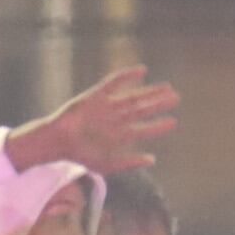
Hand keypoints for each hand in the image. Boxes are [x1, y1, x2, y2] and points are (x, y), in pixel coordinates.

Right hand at [13, 63, 178, 174]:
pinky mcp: (95, 96)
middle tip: (176, 98)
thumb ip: (129, 162)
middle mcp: (115, 120)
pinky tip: (141, 70)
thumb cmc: (79, 155)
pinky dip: (127, 77)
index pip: (143, 129)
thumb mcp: (106, 164)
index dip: (158, 126)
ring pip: (132, 97)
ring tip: (166, 87)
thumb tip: (152, 159)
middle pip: (141, 110)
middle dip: (158, 104)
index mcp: (118, 136)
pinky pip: (113, 83)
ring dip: (150, 91)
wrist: (58, 141)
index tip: (173, 122)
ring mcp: (106, 107)